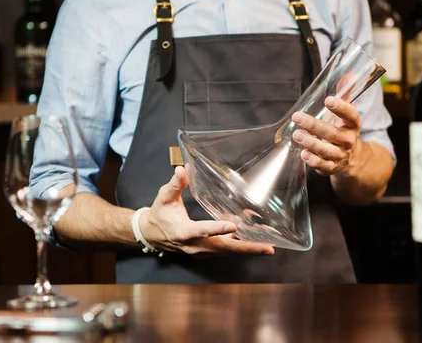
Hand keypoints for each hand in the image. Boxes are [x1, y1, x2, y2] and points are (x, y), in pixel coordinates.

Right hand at [139, 166, 274, 255]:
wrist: (152, 234)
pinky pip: (226, 249)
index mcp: (183, 232)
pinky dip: (241, 244)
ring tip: (270, 243)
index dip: (218, 229)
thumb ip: (175, 184)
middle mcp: (195, 246)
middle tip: (268, 247)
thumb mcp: (164, 197)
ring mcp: (202, 251)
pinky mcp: (207, 251)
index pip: (202, 231)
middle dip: (246, 248)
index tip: (234, 225)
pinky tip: (256, 236)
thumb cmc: (159, 213)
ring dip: (248, 248)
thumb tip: (182, 169)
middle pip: (223, 248)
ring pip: (228, 251)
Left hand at [291, 96, 361, 175]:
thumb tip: (350, 74)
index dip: (342, 108)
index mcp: (353, 125)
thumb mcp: (346, 112)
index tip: (329, 100)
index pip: (351, 115)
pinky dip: (313, 161)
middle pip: (332, 133)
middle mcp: (348, 141)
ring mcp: (339, 155)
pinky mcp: (331, 167)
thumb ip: (346, 93)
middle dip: (314, 125)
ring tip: (297, 134)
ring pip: (326, 150)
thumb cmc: (343, 129)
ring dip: (311, 143)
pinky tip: (303, 153)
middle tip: (297, 117)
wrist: (352, 158)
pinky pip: (323, 165)